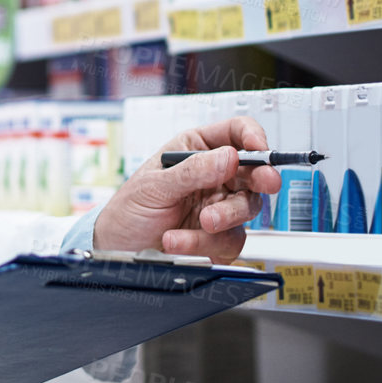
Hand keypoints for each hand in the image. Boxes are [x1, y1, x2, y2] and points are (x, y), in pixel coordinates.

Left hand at [90, 116, 280, 262]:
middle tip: (264, 184)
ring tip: (200, 223)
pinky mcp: (218, 236)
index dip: (252, 136)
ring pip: (246, 209)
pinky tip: (179, 241)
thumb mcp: (154, 185)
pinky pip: (231, 240)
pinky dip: (206, 244)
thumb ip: (192, 171)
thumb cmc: (129, 209)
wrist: (117, 248)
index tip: (259, 148)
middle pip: (253, 172)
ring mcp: (218, 206)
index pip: (235, 133)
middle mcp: (212, 176)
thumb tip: (229, 157)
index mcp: (195, 150)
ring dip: (224, 218)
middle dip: (259, 179)